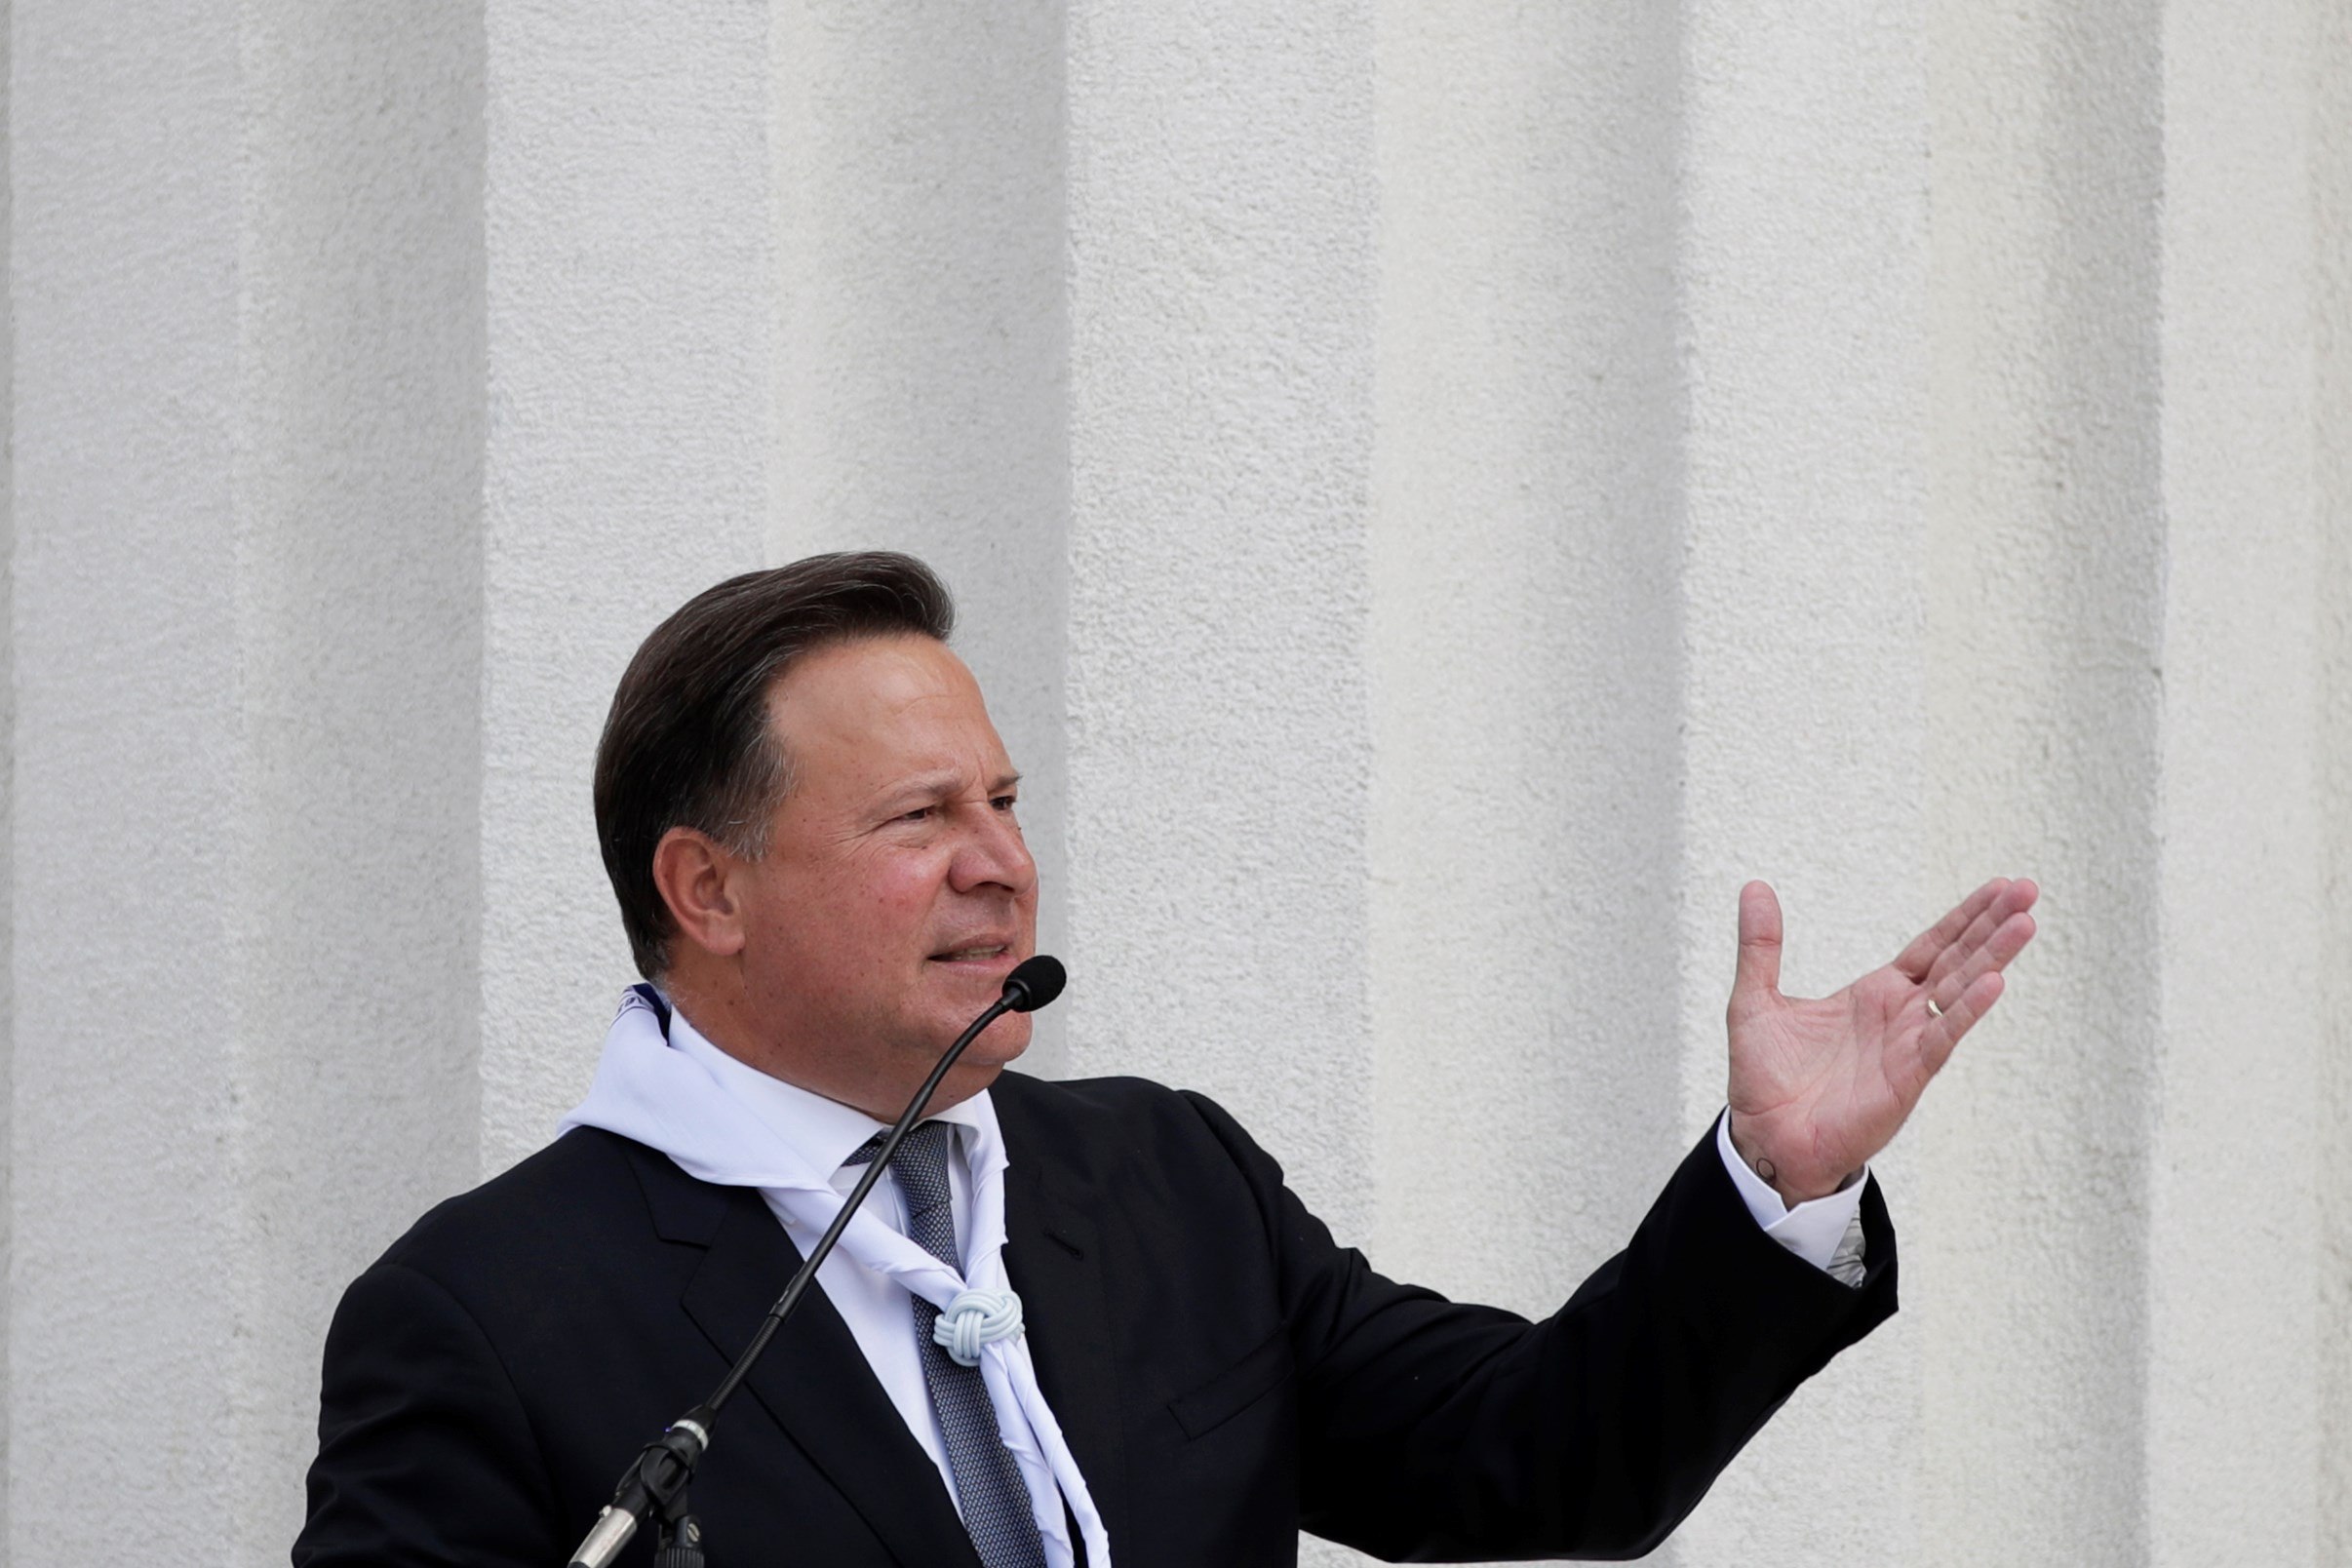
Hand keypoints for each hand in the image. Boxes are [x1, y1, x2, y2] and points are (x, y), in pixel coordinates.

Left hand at [1724, 877, 2038, 1204]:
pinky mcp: (1907, 1076)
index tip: (2001, 885)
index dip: (1965, 917)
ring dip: (1993, 958)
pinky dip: (1966, 1010)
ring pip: (1959, 992)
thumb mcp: (1755, 998)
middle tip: (2028, 889)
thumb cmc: (1765, 1078)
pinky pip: (1942, 1036)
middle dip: (1992, 925)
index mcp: (1876, 993)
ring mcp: (1909, 1044)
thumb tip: (1754, 886)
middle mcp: (1901, 1015)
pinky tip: (1994, 982)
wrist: (1764, 1138)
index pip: (1933, 945)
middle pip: (1957, 960)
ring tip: (2025, 923)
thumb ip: (1761, 945)